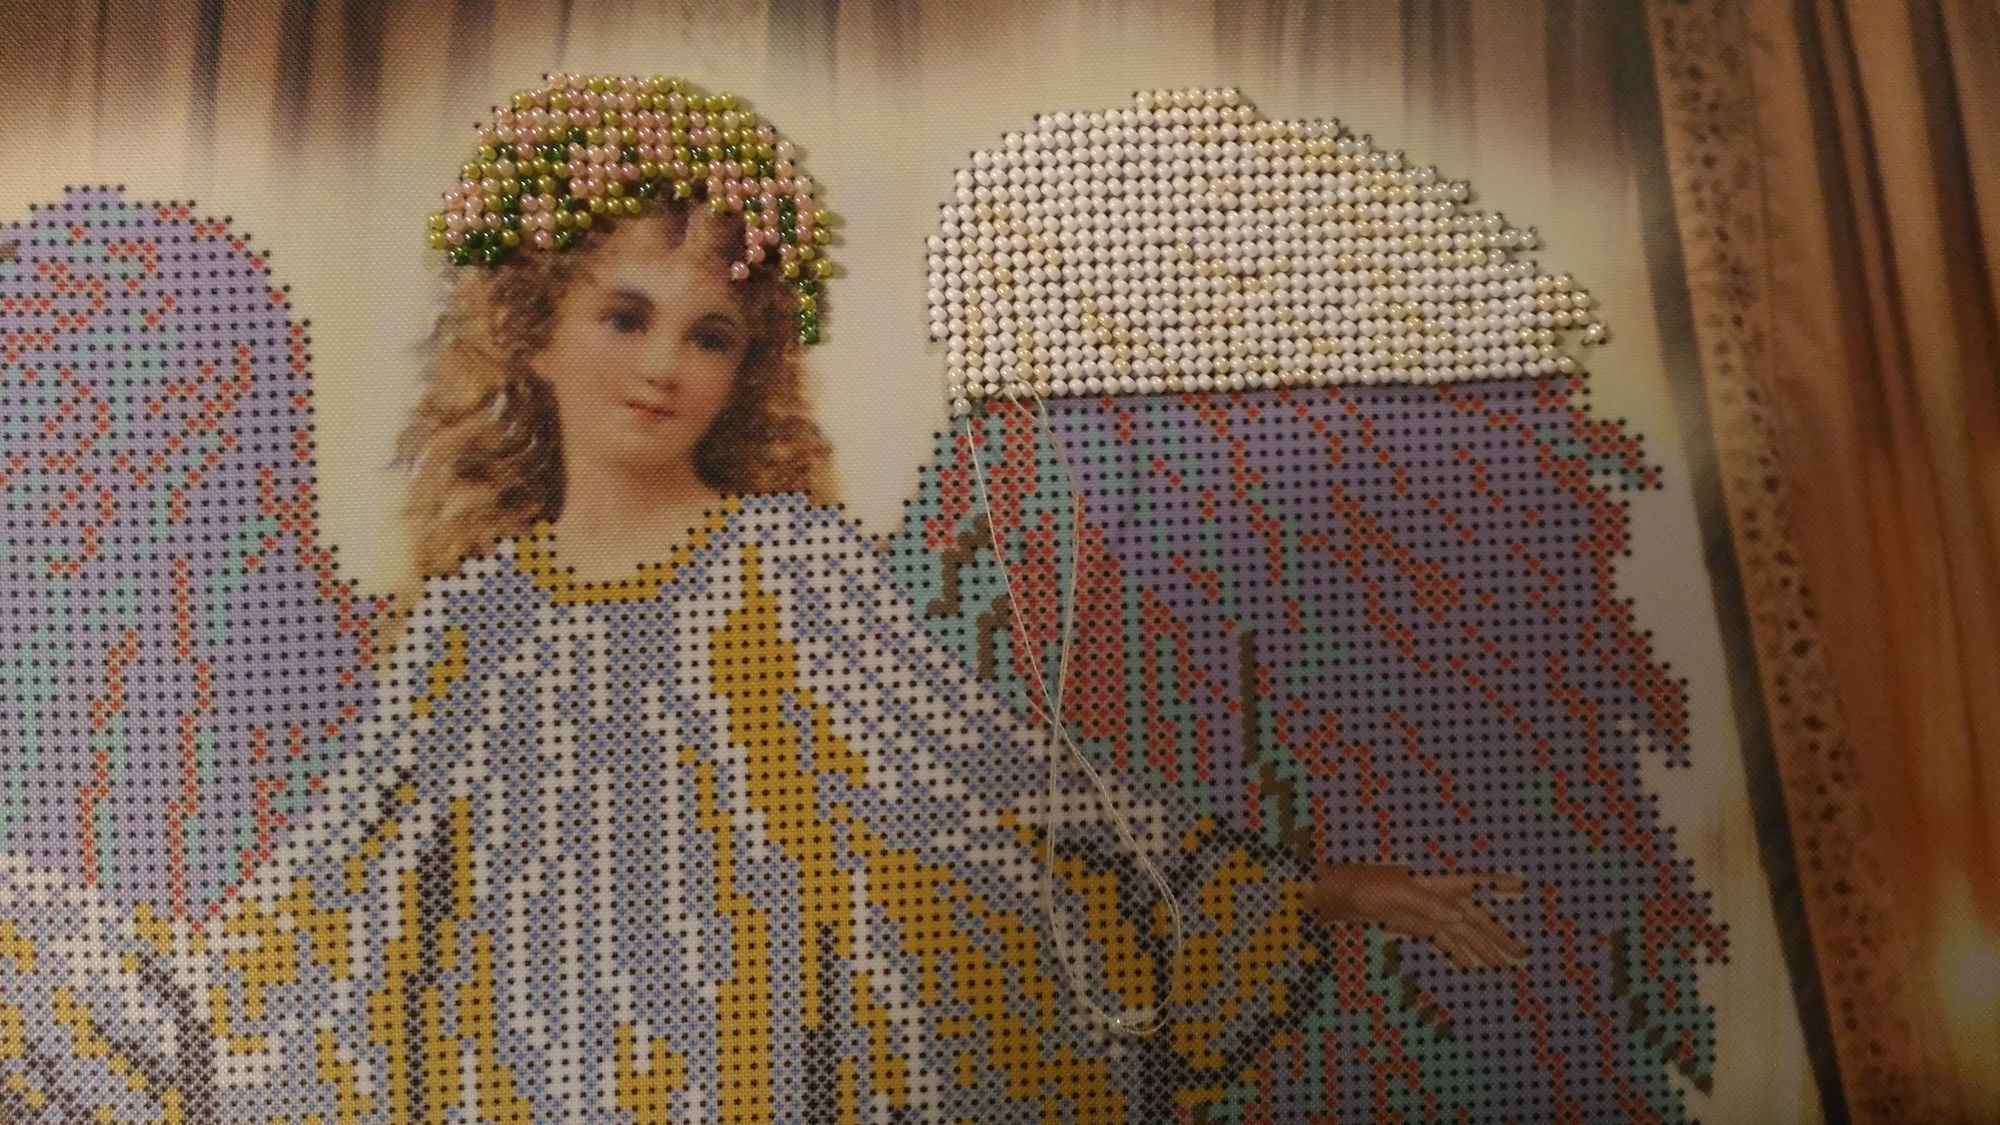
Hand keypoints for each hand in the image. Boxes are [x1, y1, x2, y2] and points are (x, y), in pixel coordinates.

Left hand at [1302, 863, 1525, 969]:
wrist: (1338, 897)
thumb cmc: (1364, 888)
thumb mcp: (1396, 894)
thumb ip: (1429, 904)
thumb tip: (1461, 917)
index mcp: (1435, 883)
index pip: (1473, 882)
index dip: (1497, 883)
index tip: (1521, 884)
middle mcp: (1436, 897)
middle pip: (1475, 917)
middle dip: (1498, 934)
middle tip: (1521, 953)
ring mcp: (1426, 912)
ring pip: (1463, 933)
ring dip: (1482, 948)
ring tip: (1503, 966)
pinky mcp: (1414, 925)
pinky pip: (1444, 941)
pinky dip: (1459, 953)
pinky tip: (1469, 966)